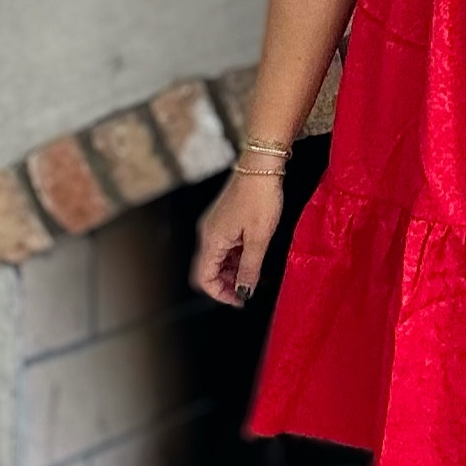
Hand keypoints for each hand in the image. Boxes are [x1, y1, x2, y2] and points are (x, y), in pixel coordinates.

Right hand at [191, 166, 283, 304]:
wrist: (262, 166)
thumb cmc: (260, 197)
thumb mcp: (259, 239)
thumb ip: (250, 268)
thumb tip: (244, 291)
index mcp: (212, 240)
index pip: (203, 278)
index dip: (220, 294)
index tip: (240, 299)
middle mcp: (208, 233)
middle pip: (208, 270)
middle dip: (226, 283)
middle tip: (249, 288)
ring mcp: (215, 225)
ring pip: (217, 258)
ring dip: (232, 270)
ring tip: (254, 273)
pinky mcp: (224, 218)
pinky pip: (224, 245)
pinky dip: (235, 256)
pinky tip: (253, 256)